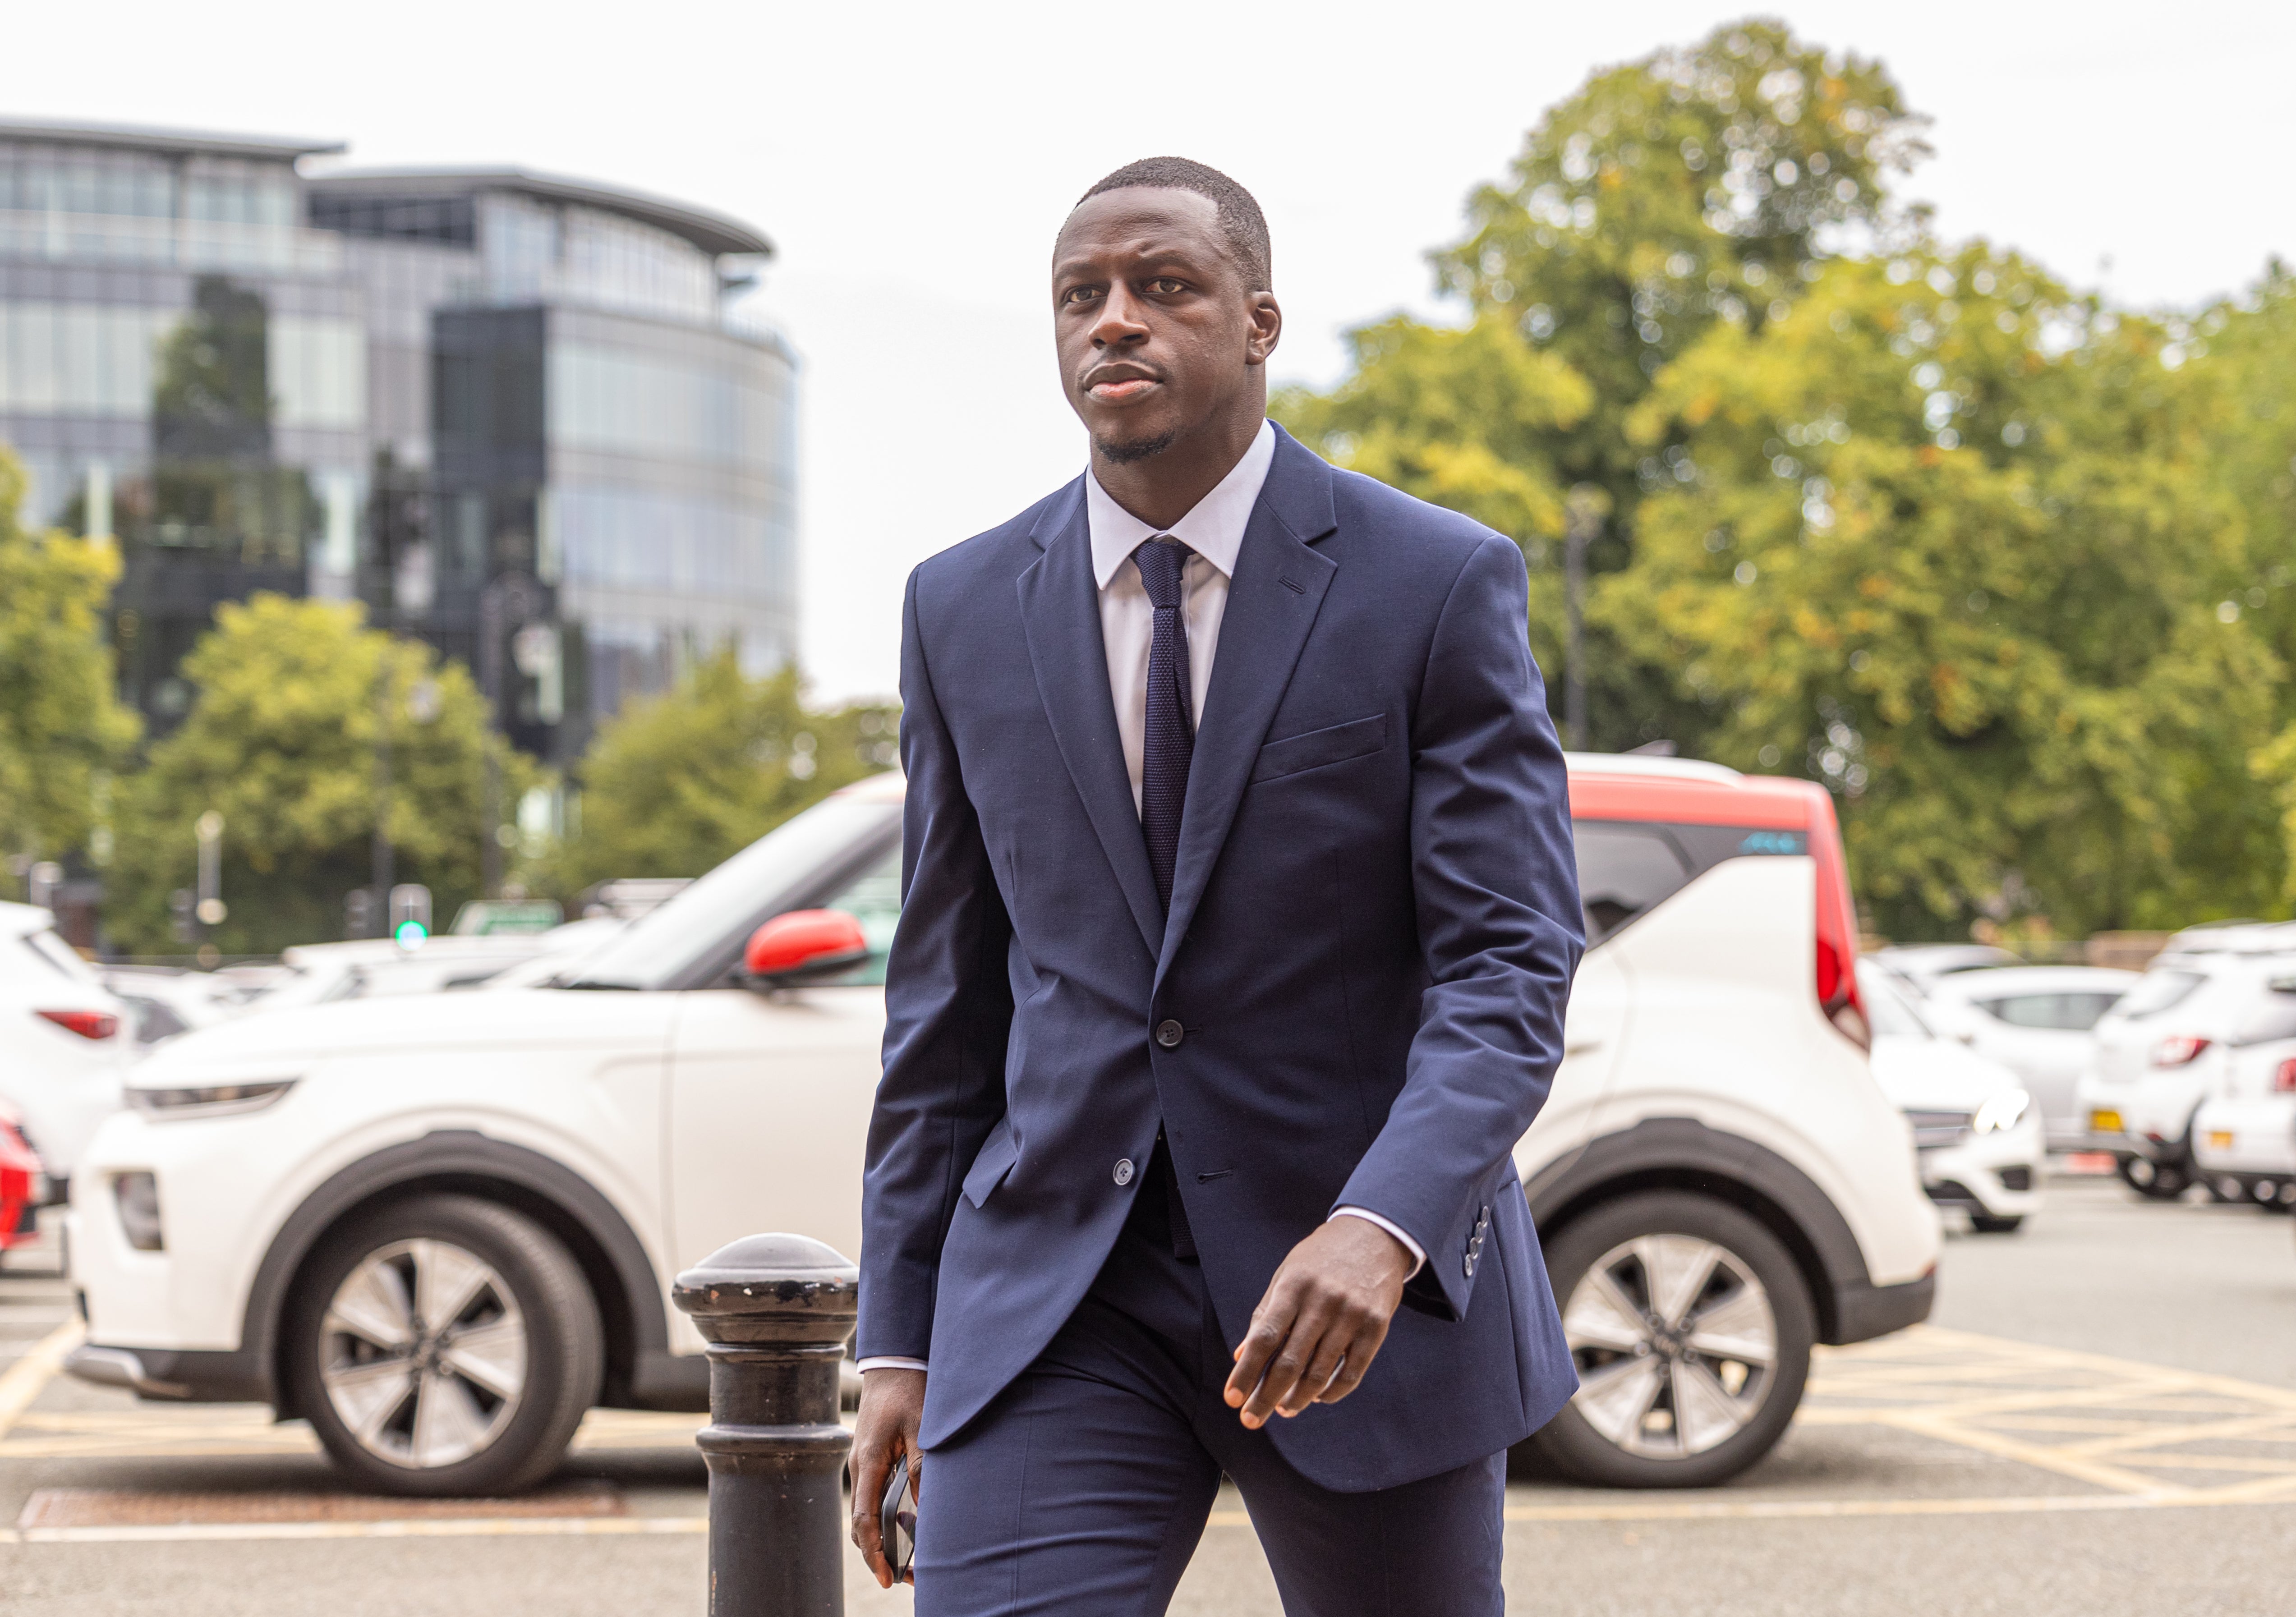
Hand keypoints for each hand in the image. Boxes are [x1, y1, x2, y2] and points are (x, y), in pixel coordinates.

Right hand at [849, 1367, 925, 1587]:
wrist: (893, 1364)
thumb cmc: (909, 1391)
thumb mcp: (922, 1426)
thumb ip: (924, 1466)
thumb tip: (926, 1508)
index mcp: (869, 1462)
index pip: (865, 1520)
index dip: (874, 1552)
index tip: (887, 1577)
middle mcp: (861, 1468)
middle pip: (861, 1524)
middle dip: (877, 1554)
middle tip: (901, 1578)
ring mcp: (863, 1464)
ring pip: (865, 1513)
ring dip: (880, 1538)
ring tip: (905, 1560)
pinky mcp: (871, 1459)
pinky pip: (872, 1497)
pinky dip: (882, 1519)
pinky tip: (904, 1526)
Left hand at [1224, 1217, 1413, 1429]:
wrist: (1374, 1234)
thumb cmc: (1320, 1259)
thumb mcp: (1287, 1275)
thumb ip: (1265, 1314)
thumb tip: (1242, 1356)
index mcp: (1294, 1286)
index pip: (1264, 1337)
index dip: (1246, 1371)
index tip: (1231, 1398)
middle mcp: (1323, 1301)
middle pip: (1290, 1362)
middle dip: (1266, 1396)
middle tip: (1251, 1419)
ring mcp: (1352, 1315)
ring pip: (1320, 1372)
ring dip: (1298, 1399)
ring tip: (1283, 1409)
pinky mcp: (1376, 1326)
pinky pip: (1352, 1372)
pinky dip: (1332, 1393)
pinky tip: (1317, 1399)